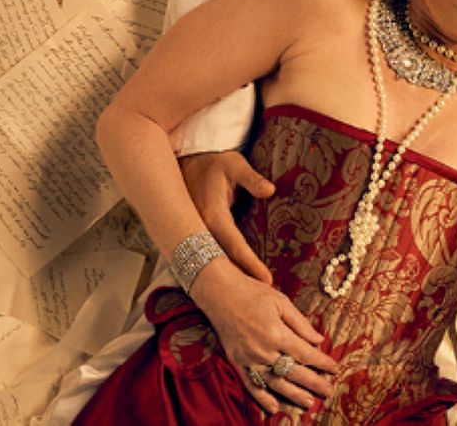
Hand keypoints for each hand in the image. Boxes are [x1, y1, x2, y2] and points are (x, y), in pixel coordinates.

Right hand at [180, 151, 275, 283]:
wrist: (187, 160)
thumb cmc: (214, 162)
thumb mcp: (235, 165)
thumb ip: (252, 179)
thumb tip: (270, 190)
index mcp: (213, 215)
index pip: (236, 246)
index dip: (251, 265)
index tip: (267, 280)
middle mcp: (201, 228)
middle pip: (223, 261)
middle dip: (242, 279)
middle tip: (262, 297)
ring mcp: (195, 232)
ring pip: (214, 260)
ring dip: (232, 275)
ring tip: (251, 293)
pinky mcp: (194, 233)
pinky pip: (209, 254)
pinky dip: (222, 266)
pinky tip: (235, 277)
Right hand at [191, 260, 338, 413]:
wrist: (220, 293)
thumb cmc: (253, 293)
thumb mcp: (281, 302)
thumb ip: (300, 323)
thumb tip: (318, 340)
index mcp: (276, 333)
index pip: (304, 353)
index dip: (321, 362)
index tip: (335, 368)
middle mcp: (262, 350)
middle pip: (293, 372)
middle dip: (313, 383)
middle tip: (329, 391)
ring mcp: (248, 359)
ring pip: (274, 383)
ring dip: (292, 395)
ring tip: (308, 403)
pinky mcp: (237, 362)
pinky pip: (251, 384)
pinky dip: (262, 397)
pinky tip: (274, 407)